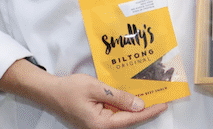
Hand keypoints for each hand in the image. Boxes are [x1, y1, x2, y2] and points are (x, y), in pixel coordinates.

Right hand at [0, 60, 166, 128]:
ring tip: (148, 95)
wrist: (50, 92)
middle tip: (160, 98)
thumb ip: (118, 97)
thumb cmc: (70, 89)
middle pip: (128, 119)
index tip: (163, 104)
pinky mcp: (94, 120)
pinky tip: (129, 97)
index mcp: (102, 124)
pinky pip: (113, 114)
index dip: (149, 111)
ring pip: (121, 117)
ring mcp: (97, 126)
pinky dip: (122, 106)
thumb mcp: (96, 88)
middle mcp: (101, 128)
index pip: (131, 118)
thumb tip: (138, 104)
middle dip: (144, 109)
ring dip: (133, 107)